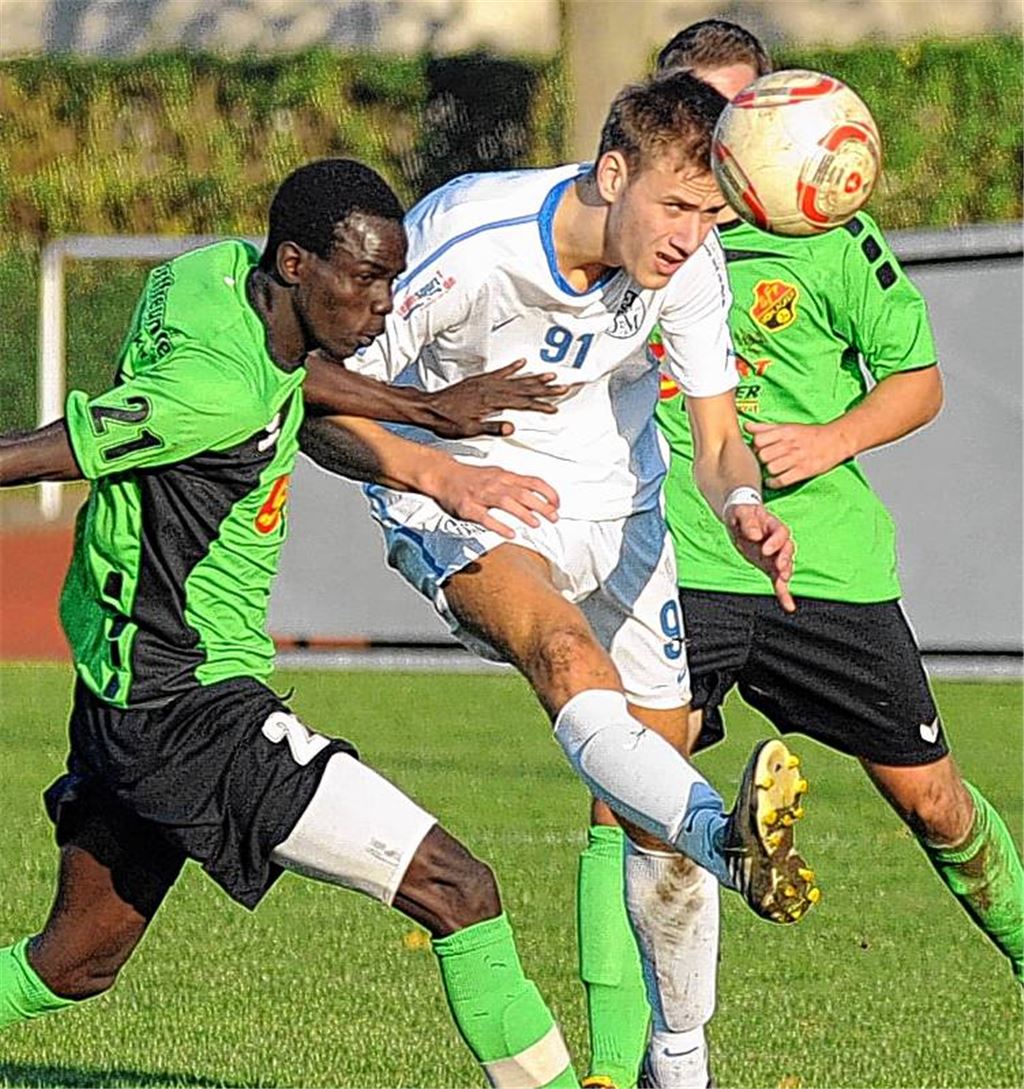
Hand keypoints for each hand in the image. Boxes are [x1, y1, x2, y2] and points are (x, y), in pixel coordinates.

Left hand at [427, 360, 571, 438]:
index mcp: (492, 402)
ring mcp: (486, 384)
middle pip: (525, 389)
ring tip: (550, 375)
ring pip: (516, 379)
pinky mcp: (479, 381)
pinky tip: (522, 363)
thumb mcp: (470, 430)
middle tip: (563, 387)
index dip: (540, 405)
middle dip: (545, 388)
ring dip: (534, 377)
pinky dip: (512, 367)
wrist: (428, 408)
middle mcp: (491, 389)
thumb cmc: (446, 421)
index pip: (522, 403)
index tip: (554, 407)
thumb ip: (492, 427)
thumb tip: (511, 427)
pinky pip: (500, 372)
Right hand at [428, 462, 559, 539]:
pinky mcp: (467, 507)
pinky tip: (510, 534)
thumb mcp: (496, 475)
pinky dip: (499, 526)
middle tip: (554, 517)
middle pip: (523, 493)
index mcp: (504, 476)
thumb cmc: (470, 477)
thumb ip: (515, 485)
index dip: (548, 493)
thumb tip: (537, 497)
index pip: (532, 481)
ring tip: (536, 524)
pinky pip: (485, 517)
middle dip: (541, 505)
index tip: (558, 504)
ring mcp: (480, 495)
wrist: (441, 474)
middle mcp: (494, 483)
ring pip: (506, 502)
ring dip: (523, 513)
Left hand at [725, 503, 795, 612]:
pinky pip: (778, 580)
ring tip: (783, 583)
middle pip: (788, 550)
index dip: (776, 542)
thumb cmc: (741, 511)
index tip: (766, 549)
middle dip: (785, 559)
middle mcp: (778, 541)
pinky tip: (788, 605)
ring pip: (785, 566)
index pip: (781, 533)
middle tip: (780, 567)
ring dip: (785, 574)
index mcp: (773, 525)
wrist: (738, 517)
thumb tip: (754, 535)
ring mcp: (775, 554)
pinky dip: (783, 593)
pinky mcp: (769, 566)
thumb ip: (747, 521)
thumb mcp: (739, 511)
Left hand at [745, 421, 849, 487]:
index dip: (754, 446)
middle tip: (764, 462)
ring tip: (770, 470)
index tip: (758, 450)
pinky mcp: (803, 471)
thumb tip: (746, 427)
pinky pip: (781, 480)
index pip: (758, 439)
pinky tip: (773, 480)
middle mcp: (790, 444)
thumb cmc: (808, 434)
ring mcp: (797, 458)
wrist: (835, 440)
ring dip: (767, 471)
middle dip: (760, 460)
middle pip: (762, 455)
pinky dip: (774, 483)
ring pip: (770, 468)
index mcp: (785, 432)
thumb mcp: (787, 427)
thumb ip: (766, 428)